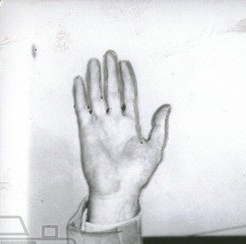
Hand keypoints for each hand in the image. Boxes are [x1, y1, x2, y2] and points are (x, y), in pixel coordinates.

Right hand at [72, 51, 169, 222]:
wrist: (118, 188)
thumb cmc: (137, 174)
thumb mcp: (155, 148)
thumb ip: (159, 126)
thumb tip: (166, 107)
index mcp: (130, 125)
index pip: (129, 96)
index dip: (128, 80)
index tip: (126, 64)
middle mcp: (114, 122)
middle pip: (112, 91)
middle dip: (111, 73)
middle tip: (109, 54)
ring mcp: (100, 125)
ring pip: (97, 95)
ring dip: (95, 78)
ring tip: (95, 61)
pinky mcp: (86, 130)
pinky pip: (82, 108)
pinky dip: (80, 94)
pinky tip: (79, 80)